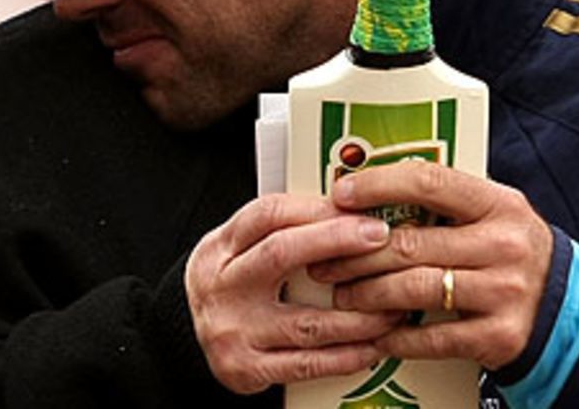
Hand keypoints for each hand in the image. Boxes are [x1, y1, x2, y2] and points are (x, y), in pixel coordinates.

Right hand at [185, 192, 403, 393]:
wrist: (186, 332)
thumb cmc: (230, 283)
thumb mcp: (240, 246)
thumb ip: (285, 228)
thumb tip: (350, 210)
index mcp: (222, 248)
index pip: (267, 215)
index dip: (316, 209)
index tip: (357, 209)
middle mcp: (224, 285)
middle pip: (281, 254)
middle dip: (337, 242)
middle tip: (378, 238)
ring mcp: (235, 330)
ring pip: (306, 320)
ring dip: (359, 313)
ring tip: (393, 303)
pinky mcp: (248, 369)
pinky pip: (307, 363)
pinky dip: (346, 356)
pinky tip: (372, 345)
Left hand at [308, 161, 553, 370]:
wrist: (566, 309)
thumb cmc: (513, 251)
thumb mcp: (494, 212)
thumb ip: (446, 200)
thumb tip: (372, 190)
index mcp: (499, 204)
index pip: (430, 182)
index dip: (379, 185)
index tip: (343, 193)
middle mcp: (503, 245)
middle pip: (410, 243)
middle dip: (356, 253)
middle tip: (326, 259)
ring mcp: (503, 292)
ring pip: (413, 288)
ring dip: (367, 293)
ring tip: (343, 293)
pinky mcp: (498, 336)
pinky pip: (431, 337)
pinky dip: (396, 336)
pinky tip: (377, 332)